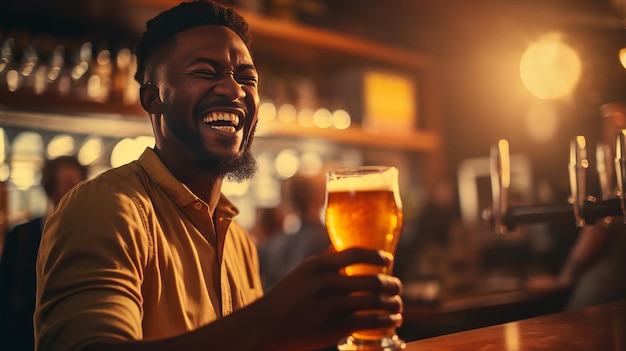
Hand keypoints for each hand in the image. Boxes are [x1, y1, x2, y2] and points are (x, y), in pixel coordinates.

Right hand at [257, 248, 402, 349]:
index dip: (377, 256)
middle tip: (397, 286)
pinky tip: (394, 320)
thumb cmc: (288, 297)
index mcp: (318, 266)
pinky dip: (387, 320)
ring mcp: (329, 306)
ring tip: (398, 305)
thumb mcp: (304, 272)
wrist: (265, 326)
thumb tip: (340, 243)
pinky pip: (368, 321)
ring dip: (393, 303)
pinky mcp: (333, 328)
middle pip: (371, 280)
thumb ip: (325, 259)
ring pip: (373, 302)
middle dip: (391, 284)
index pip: (355, 253)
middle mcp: (325, 283)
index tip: (389, 260)